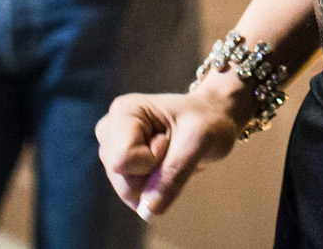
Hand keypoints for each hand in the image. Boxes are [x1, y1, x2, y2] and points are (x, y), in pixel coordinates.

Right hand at [95, 81, 245, 221]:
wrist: (211, 119)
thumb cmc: (207, 121)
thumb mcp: (199, 141)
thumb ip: (174, 174)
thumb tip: (150, 210)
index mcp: (125, 111)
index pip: (122, 159)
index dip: (150, 161)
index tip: (168, 140)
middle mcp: (111, 129)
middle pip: (121, 177)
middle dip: (151, 174)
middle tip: (170, 147)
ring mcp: (113, 148)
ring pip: (126, 190)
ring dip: (153, 181)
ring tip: (168, 153)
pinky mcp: (121, 166)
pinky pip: (132, 196)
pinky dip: (152, 189)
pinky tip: (162, 165)